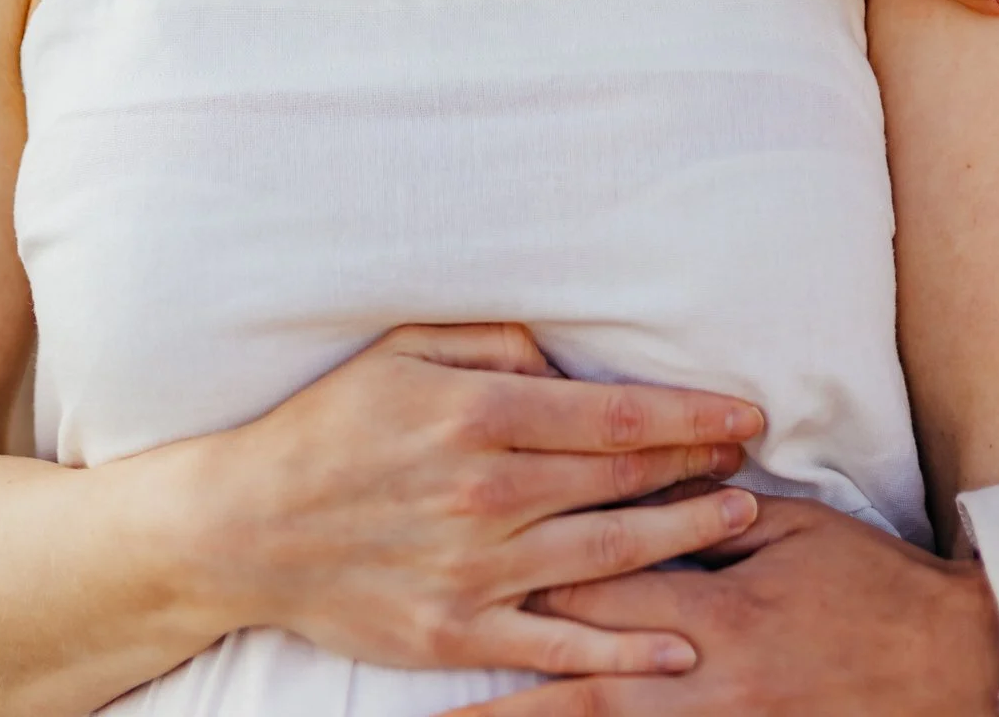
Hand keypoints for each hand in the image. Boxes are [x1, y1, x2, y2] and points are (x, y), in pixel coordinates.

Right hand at [174, 323, 762, 678]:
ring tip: (740, 521)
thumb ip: (495, 345)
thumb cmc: (330, 424)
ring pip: (610, 557)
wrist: (246, 528)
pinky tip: (682, 649)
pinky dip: (627, 653)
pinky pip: (559, 647)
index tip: (742, 412)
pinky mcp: (457, 634)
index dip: (690, 415)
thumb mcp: (405, 350)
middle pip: (625, 481)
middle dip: (700, 468)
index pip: (616, 415)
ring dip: (685, 539)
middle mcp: (490, 495)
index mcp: (480, 417)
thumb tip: (563, 359)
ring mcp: (476, 573)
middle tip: (752, 460)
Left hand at [449, 496, 998, 714]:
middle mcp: (706, 685)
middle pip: (578, 669)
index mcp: (719, 610)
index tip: (469, 538)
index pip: (601, 578)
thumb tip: (644, 477)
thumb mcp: (796, 528)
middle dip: (498, 660)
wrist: (955, 672)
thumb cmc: (872, 586)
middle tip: (417, 636)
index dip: (534, 560)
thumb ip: (714, 510)